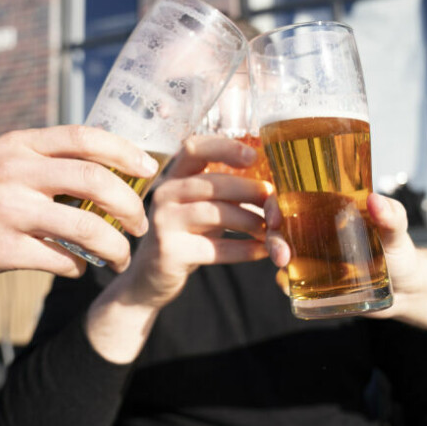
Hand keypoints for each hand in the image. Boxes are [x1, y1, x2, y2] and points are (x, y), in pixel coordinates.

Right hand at [0, 125, 158, 277]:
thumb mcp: (1, 157)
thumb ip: (44, 159)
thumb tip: (102, 168)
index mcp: (21, 145)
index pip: (87, 137)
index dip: (126, 152)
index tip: (149, 169)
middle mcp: (18, 172)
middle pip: (96, 180)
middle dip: (130, 205)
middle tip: (140, 224)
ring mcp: (10, 211)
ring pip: (86, 227)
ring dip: (115, 247)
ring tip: (121, 257)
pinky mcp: (2, 250)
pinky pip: (60, 260)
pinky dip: (78, 267)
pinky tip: (78, 268)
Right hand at [116, 136, 275, 308]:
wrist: (152, 278)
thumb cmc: (187, 235)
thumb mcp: (202, 205)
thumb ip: (226, 191)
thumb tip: (273, 185)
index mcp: (174, 176)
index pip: (194, 147)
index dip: (225, 147)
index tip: (254, 156)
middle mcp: (164, 194)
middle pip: (212, 183)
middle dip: (250, 190)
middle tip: (274, 200)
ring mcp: (164, 222)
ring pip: (215, 213)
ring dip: (250, 221)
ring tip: (271, 230)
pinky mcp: (170, 252)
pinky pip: (215, 248)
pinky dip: (244, 249)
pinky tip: (262, 250)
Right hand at [265, 192, 426, 316]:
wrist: (407, 290)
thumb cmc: (399, 251)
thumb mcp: (397, 230)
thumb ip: (391, 215)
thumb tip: (375, 200)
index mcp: (326, 210)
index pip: (292, 198)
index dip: (275, 203)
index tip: (276, 214)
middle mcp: (313, 231)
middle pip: (278, 227)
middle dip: (273, 238)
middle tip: (282, 254)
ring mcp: (310, 257)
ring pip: (280, 251)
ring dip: (275, 256)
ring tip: (285, 267)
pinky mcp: (312, 282)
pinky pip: (289, 281)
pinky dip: (284, 283)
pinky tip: (288, 286)